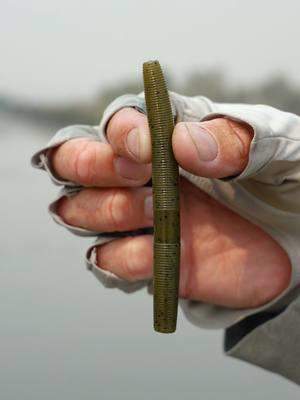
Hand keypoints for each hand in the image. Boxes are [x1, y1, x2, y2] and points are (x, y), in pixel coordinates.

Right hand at [50, 108, 290, 307]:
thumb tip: (183, 144)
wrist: (299, 241)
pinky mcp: (149, 261)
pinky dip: (124, 258)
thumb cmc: (287, 182)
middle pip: (72, 161)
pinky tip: (160, 254)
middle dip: (89, 164)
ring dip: (106, 210)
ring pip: (77, 210)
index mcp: (168, 136)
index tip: (148, 148)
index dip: (121, 131)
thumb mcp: (277, 149)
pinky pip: (107, 261)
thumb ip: (236, 138)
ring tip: (157, 210)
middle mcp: (142, 174)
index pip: (118, 120)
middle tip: (136, 174)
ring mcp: (140, 219)